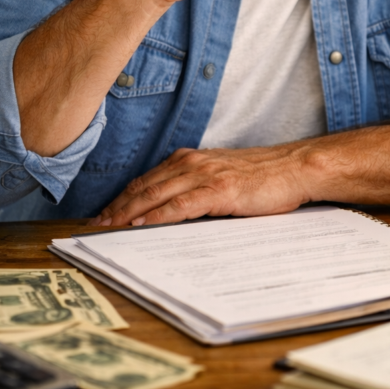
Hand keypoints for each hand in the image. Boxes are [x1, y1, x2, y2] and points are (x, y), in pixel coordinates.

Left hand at [88, 144, 312, 226]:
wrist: (294, 167)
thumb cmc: (263, 176)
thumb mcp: (223, 176)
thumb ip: (198, 187)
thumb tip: (172, 211)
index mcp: (191, 159)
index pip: (147, 179)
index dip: (122, 198)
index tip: (104, 214)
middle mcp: (192, 163)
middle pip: (144, 187)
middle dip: (116, 208)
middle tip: (94, 226)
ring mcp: (205, 175)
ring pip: (156, 195)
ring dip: (129, 213)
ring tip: (108, 229)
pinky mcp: (218, 190)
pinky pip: (180, 206)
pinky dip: (157, 216)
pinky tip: (142, 226)